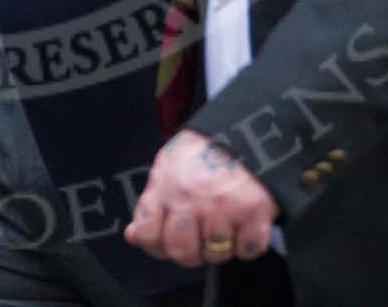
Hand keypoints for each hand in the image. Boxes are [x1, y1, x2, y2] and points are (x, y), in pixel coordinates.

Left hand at [125, 130, 276, 267]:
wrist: (249, 130)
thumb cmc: (204, 156)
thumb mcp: (168, 169)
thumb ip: (150, 205)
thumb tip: (133, 236)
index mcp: (166, 186)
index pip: (148, 235)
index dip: (158, 244)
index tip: (171, 236)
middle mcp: (191, 197)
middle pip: (182, 253)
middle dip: (193, 253)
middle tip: (202, 234)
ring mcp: (223, 205)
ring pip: (217, 256)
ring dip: (223, 247)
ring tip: (226, 222)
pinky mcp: (254, 210)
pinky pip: (248, 250)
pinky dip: (249, 243)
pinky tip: (246, 222)